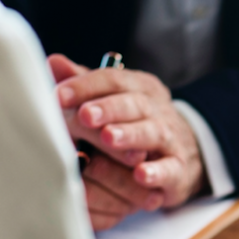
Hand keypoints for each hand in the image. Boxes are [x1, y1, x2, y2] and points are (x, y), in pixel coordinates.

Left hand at [49, 54, 205, 224]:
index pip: (113, 79)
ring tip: (108, 138)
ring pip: (152, 132)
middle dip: (108, 108)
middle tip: (84, 115)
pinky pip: (170, 170)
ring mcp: (171, 139)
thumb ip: (85, 86)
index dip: (86, 85)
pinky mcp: (178, 171)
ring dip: (130, 134)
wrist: (185, 155)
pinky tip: (140, 175)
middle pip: (134, 104)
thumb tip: (53, 63)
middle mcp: (157, 110)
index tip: (59, 95)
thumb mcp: (113, 101)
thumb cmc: (138, 125)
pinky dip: (156, 172)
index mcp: (140, 88)